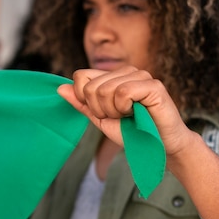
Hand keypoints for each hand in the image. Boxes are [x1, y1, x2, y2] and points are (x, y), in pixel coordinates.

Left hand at [57, 66, 194, 157]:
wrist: (159, 147)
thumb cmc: (132, 132)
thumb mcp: (100, 118)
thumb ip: (82, 103)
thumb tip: (60, 88)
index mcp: (113, 76)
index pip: (80, 76)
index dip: (84, 99)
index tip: (102, 112)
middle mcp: (126, 71)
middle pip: (90, 87)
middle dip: (99, 109)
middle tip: (119, 117)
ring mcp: (141, 75)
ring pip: (105, 90)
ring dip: (113, 111)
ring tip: (129, 116)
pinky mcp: (153, 85)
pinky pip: (122, 93)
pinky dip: (124, 109)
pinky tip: (137, 113)